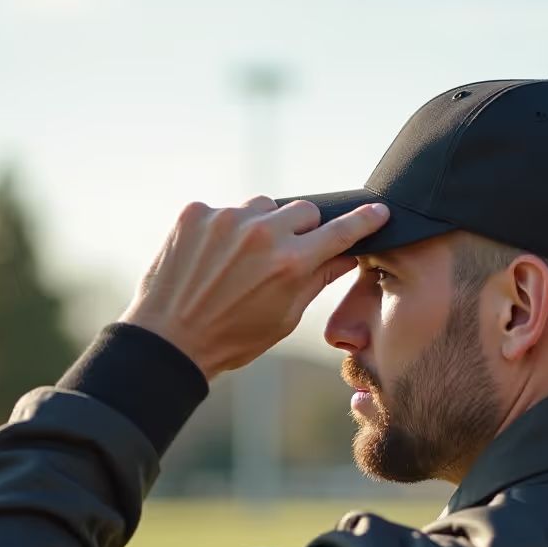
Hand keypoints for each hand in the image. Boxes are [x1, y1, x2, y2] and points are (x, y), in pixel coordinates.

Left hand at [120, 196, 388, 379]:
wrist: (169, 341)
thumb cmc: (233, 337)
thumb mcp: (286, 316)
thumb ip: (318, 279)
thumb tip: (346, 255)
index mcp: (291, 263)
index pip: (341, 231)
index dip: (364, 220)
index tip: (377, 210)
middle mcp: (262, 234)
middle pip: (305, 210)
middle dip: (303, 229)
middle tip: (287, 254)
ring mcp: (225, 219)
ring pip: (264, 205)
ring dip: (263, 225)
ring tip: (243, 259)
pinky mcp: (195, 213)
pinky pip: (225, 210)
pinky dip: (225, 229)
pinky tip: (213, 258)